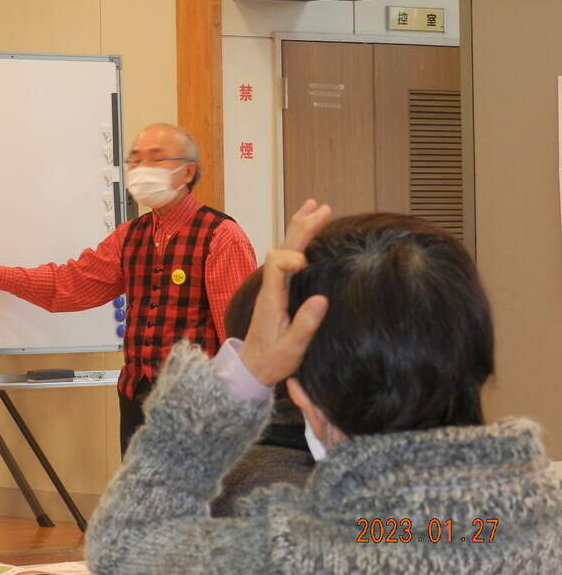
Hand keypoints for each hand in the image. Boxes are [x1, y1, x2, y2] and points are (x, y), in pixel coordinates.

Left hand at [239, 199, 330, 385]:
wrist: (252, 368)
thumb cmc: (272, 360)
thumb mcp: (292, 348)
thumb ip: (305, 324)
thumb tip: (322, 299)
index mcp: (272, 298)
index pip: (276, 264)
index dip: (291, 257)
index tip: (306, 263)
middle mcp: (271, 287)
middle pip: (283, 248)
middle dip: (302, 228)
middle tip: (322, 209)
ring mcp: (273, 286)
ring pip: (284, 249)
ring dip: (299, 227)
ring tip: (314, 206)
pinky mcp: (278, 289)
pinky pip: (286, 258)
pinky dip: (298, 241)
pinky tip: (306, 232)